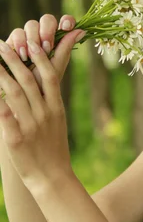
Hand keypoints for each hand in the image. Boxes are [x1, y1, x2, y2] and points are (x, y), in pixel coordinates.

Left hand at [0, 28, 84, 189]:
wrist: (53, 178)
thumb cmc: (54, 151)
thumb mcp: (57, 124)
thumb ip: (49, 104)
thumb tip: (43, 86)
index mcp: (56, 108)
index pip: (50, 76)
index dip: (41, 58)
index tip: (32, 43)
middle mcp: (45, 113)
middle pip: (30, 80)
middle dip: (15, 60)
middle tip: (3, 44)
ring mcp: (31, 125)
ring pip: (15, 92)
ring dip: (2, 74)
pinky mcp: (16, 139)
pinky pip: (4, 115)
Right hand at [3, 14, 81, 93]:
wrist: (23, 94)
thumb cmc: (42, 83)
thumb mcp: (55, 66)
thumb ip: (65, 48)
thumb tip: (83, 31)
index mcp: (59, 40)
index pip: (65, 22)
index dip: (66, 20)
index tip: (66, 26)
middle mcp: (44, 35)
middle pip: (47, 20)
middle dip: (47, 31)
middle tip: (46, 47)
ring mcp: (29, 37)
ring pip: (31, 24)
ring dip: (33, 38)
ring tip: (32, 55)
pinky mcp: (15, 41)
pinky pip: (17, 32)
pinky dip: (20, 42)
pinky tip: (22, 55)